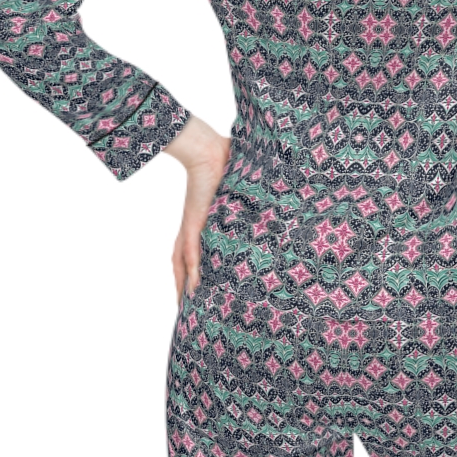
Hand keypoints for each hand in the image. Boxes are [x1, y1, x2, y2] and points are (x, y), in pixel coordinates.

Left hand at [166, 115, 232, 300]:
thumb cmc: (223, 163)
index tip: (199, 287)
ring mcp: (191, 227)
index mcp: (200, 221)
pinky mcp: (193, 224)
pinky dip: (192, 271)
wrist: (209, 151)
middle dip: (182, 283)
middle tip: (187, 305)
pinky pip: (190, 253)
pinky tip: (194, 288)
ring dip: (183, 284)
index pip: (193, 250)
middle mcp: (192, 227)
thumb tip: (274, 198)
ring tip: (186, 305)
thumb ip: (249, 198)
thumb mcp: (238, 189)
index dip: (194, 268)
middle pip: (181, 262)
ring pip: (182, 263)